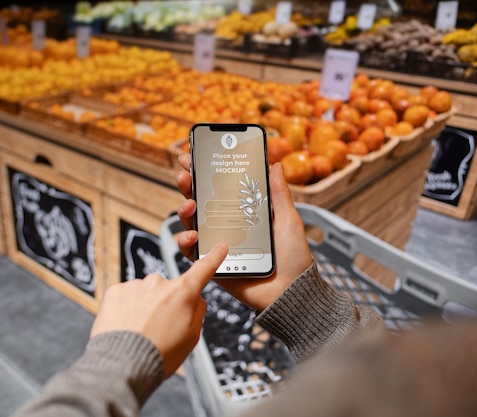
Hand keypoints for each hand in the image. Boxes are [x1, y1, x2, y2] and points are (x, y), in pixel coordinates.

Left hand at [90, 242, 227, 377]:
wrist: (122, 365)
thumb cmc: (158, 355)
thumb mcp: (191, 337)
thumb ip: (197, 311)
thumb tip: (195, 299)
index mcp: (182, 293)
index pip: (203, 269)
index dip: (214, 257)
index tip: (220, 247)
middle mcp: (159, 283)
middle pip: (168, 289)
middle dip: (166, 303)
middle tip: (159, 327)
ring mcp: (136, 285)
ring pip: (145, 293)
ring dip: (144, 307)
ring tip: (140, 331)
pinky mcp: (116, 291)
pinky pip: (126, 296)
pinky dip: (126, 308)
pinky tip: (126, 326)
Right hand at [176, 153, 312, 310]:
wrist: (291, 292)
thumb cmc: (293, 257)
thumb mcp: (288, 219)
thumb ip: (279, 194)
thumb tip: (275, 164)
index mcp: (244, 212)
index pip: (220, 187)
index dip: (205, 172)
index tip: (194, 155)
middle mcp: (227, 225)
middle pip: (200, 200)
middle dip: (188, 185)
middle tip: (185, 174)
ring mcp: (217, 244)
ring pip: (191, 223)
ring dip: (184, 210)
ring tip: (189, 203)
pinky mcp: (212, 263)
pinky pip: (191, 251)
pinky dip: (186, 241)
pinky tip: (193, 234)